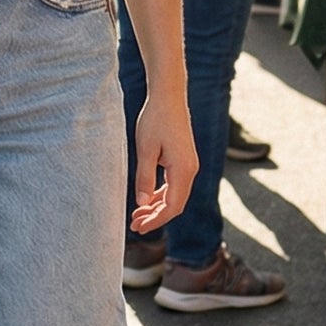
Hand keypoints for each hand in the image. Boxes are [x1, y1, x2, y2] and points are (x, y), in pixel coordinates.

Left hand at [130, 93, 197, 234]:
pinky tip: (147, 200)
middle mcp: (190, 170)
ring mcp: (188, 166)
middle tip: (135, 226)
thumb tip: (142, 203)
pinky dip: (161, 195)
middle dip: (156, 217)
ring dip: (157, 207)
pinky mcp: (184, 161)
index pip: (172, 206)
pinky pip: (174, 185)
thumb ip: (144, 177)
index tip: (139, 227)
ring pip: (175, 196)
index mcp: (183, 170)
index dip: (156, 220)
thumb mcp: (145, 149)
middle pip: (175, 204)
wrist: (168, 97)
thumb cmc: (155, 120)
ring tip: (137, 216)